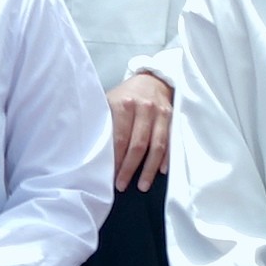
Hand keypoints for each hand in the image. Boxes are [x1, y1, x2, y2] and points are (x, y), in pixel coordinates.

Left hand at [109, 66, 177, 191]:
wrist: (151, 80)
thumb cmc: (125, 96)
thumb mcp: (110, 102)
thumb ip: (106, 122)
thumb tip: (94, 152)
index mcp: (124, 104)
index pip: (120, 138)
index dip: (116, 159)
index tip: (110, 176)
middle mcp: (144, 108)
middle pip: (138, 144)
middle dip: (130, 168)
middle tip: (122, 185)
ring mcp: (160, 113)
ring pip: (157, 146)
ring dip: (149, 169)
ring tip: (142, 186)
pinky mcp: (172, 118)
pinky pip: (170, 141)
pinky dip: (166, 158)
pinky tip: (161, 172)